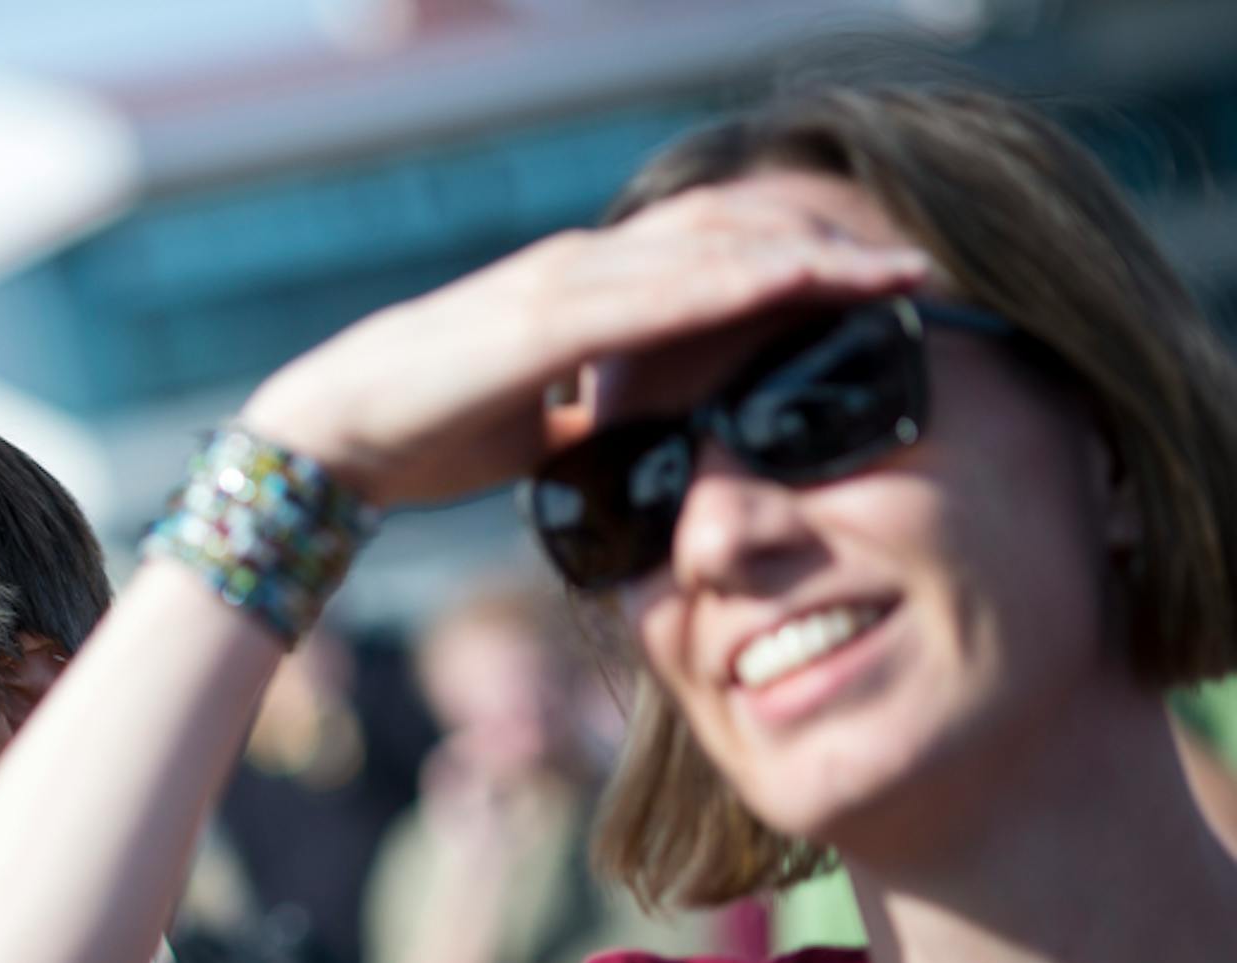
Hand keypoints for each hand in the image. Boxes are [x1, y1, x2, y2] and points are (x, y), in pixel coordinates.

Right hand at [237, 186, 930, 507]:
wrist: (332, 436)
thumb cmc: (424, 432)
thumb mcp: (539, 428)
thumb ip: (595, 417)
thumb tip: (650, 442)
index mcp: (587, 294)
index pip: (713, 257)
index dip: (798, 262)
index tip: (874, 287)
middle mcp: (585, 269)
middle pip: (733, 233)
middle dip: (830, 245)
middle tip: (918, 263)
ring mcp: (565, 284)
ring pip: (711, 247)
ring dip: (809, 254)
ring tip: (891, 268)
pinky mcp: (541, 318)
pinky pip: (657, 289)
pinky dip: (735, 281)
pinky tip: (797, 283)